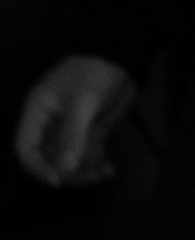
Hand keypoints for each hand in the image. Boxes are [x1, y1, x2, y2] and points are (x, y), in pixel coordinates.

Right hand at [14, 54, 134, 185]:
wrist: (122, 59)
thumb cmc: (95, 72)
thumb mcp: (83, 102)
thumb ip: (73, 135)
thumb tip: (66, 167)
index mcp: (37, 112)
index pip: (26, 147)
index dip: (37, 166)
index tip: (57, 180)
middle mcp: (50, 124)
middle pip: (49, 158)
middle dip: (66, 171)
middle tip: (86, 177)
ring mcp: (70, 129)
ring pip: (69, 159)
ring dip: (84, 170)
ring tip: (101, 172)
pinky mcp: (89, 131)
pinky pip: (86, 154)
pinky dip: (96, 163)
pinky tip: (108, 168)